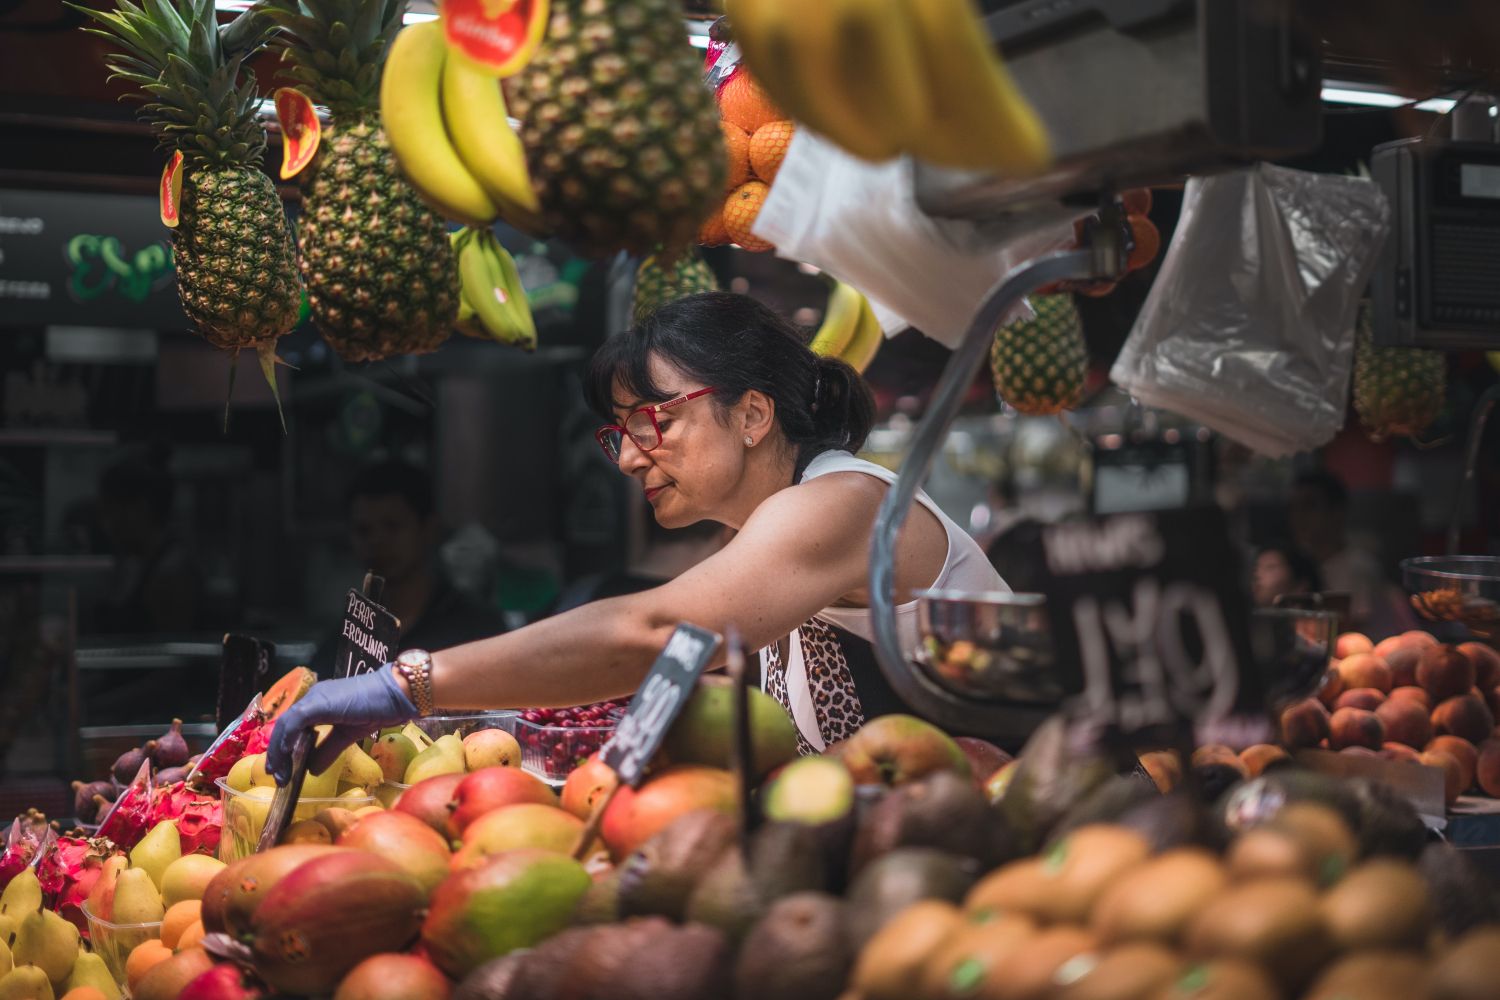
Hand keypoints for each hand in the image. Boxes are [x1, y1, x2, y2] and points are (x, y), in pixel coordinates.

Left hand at [266, 665, 418, 783]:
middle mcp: (313, 698)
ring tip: (280, 773)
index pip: (292, 726)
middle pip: (285, 726)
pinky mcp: (318, 703)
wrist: (394, 695)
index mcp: (319, 703)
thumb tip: (312, 770)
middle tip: (277, 776)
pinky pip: (295, 722)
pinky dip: (287, 740)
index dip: (283, 747)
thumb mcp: (348, 735)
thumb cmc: (377, 710)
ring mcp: (314, 698)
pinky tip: (287, 756)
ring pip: (286, 724)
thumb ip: (329, 750)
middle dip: (277, 753)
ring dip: (279, 751)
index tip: (281, 769)